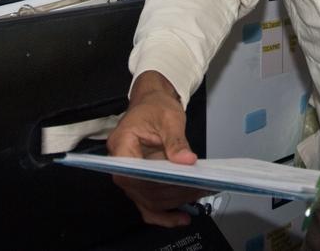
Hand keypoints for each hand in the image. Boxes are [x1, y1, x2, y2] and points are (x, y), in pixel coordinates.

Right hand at [105, 71, 202, 227]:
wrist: (152, 103)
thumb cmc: (155, 107)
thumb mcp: (169, 118)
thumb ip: (176, 141)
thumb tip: (186, 161)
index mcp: (121, 144)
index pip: (133, 173)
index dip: (155, 182)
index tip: (180, 182)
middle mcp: (121, 165)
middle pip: (143, 190)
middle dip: (172, 193)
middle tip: (198, 188)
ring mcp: (130, 176)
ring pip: (148, 201)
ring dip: (174, 203)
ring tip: (197, 195)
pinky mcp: (141, 182)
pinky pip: (148, 204)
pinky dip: (164, 215)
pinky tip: (182, 217)